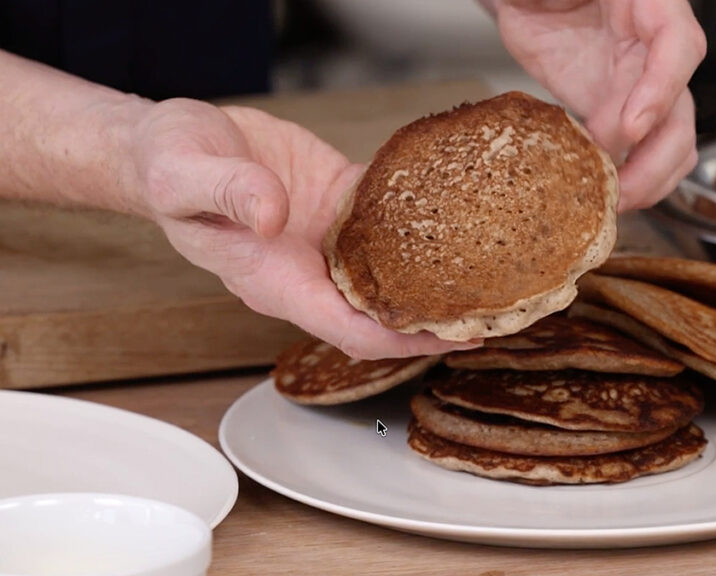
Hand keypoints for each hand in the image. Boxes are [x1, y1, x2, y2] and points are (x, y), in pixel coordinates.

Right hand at [128, 99, 475, 358]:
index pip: (349, 328)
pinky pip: (392, 220)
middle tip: (500, 312)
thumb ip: (229, 194)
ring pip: (396, 272)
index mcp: (276, 280)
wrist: (178, 142)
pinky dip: (428, 222)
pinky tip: (468, 218)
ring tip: (499, 275)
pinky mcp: (343, 206)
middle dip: (439, 320)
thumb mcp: (186, 175)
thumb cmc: (170, 168)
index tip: (454, 339)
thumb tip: (275, 215)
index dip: (403, 340)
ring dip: (442, 280)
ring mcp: (331, 241)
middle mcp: (312, 270)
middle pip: (385, 311)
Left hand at [493, 0, 705, 210]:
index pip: (677, 44)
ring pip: (673, 138)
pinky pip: (643, 150)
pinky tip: (602, 194)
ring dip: (650, 178)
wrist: (526, 0)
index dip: (662, 89)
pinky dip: (630, 179)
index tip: (631, 128)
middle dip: (656, 155)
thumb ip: (559, 18)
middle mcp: (655, 46)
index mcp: (649, 3)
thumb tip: (575, 79)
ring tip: (612, 202)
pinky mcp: (617, 110)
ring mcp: (640, 83)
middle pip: (682, 105)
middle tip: (619, 187)